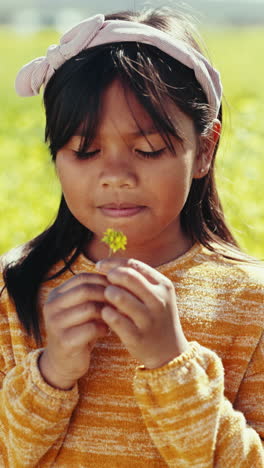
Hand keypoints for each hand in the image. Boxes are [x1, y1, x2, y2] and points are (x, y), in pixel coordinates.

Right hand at [39, 273, 109, 389]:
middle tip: (120, 302)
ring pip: (89, 308)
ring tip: (113, 317)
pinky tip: (106, 332)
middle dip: (106, 295)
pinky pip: (91, 328)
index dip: (102, 280)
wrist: (63, 362)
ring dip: (107, 312)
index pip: (82, 277)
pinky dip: (103, 328)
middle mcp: (52, 306)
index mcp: (55, 295)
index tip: (117, 288)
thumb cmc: (78, 330)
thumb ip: (92, 294)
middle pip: (85, 290)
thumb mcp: (81, 308)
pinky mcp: (64, 341)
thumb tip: (117, 280)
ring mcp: (55, 324)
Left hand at [96, 258, 188, 368]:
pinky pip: (114, 319)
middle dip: (111, 276)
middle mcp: (159, 301)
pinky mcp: (138, 337)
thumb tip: (108, 266)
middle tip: (103, 281)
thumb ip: (137, 280)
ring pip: (119, 297)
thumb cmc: (155, 317)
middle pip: (128, 277)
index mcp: (163, 286)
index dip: (113, 262)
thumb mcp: (155, 295)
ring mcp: (149, 319)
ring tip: (105, 297)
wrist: (169, 352)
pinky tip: (105, 313)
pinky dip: (106, 313)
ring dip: (107, 294)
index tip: (99, 265)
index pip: (134, 265)